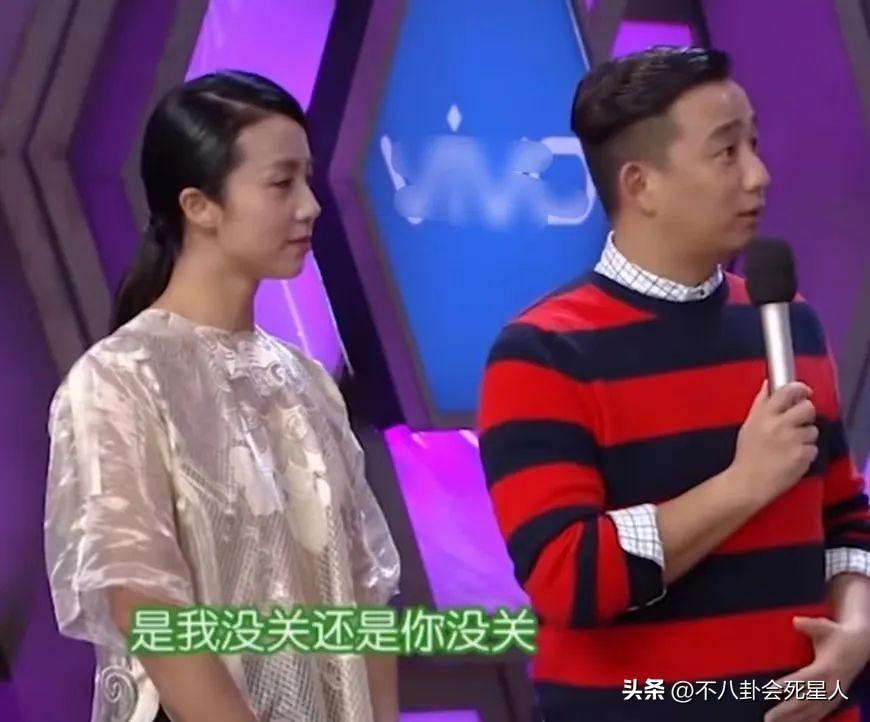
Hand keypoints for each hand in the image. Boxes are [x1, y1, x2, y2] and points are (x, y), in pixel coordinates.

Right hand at [732, 381, 818, 505]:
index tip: (803, 392)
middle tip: (799, 420)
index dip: (800, 389)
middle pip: (808, 408)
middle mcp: (780, 425)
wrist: (749, 482)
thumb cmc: (747, 454)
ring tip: (792, 444)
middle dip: (806, 413)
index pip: (788, 392)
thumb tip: (769, 384)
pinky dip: (806, 452)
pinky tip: (793, 457)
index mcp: (765, 415)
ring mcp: (793, 441)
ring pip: (813, 430)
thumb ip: (761, 404)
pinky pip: (813, 448)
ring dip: (805, 436)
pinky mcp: (803, 457)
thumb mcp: (749, 425)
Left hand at [763, 616, 869, 721]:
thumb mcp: (824, 627)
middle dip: (786, 711)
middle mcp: (831, 684)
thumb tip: (795, 621)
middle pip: (806, 701)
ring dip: (793, 720)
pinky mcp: (834, 700)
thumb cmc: (837, 635)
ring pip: (811, 712)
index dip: (789, 685)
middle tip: (767, 718)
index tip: (771, 690)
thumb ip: (810, 625)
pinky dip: (806, 721)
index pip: (806, 679)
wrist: (860, 646)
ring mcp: (834, 695)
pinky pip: (818, 714)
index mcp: (827, 667)